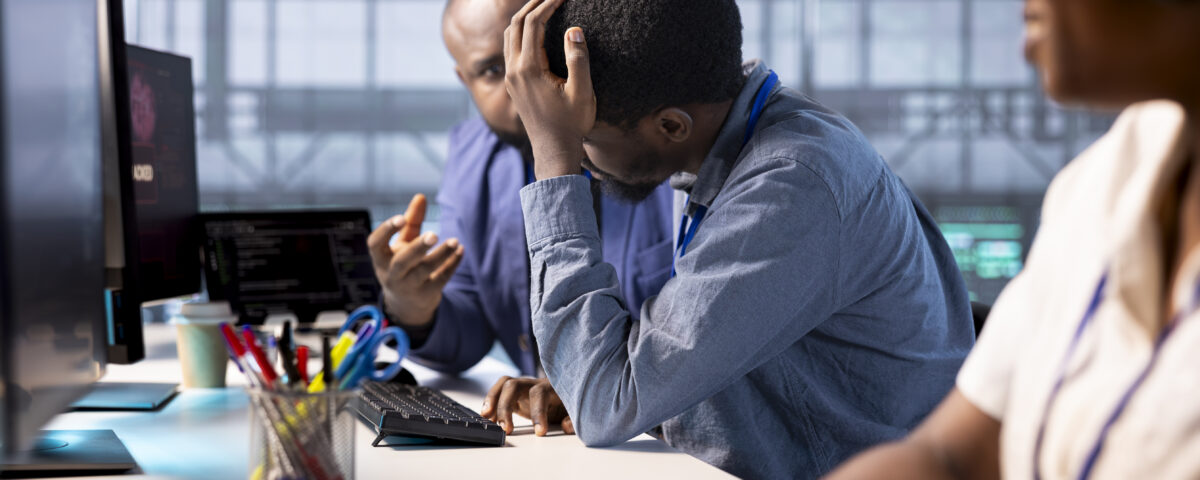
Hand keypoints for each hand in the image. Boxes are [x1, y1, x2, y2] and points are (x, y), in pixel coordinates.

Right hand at [367, 194, 464, 327]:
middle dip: (418, 248)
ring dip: (441, 255)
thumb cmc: (403, 263)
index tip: (400, 218)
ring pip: (425, 271)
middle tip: (434, 234)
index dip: (386, 231)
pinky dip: (452, 264)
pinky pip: (441, 279)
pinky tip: (461, 250)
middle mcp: (392, 274)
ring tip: (455, 241)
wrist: (407, 304)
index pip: (375, 244)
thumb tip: (421, 196)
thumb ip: (410, 221)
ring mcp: (409, 286)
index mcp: (381, 258)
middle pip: (403, 262)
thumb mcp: (403, 243)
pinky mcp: (426, 294)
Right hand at [481, 376, 574, 436]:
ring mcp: (523, 386)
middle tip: (505, 429)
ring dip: (492, 400)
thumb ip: (574, 418)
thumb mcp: (576, 411)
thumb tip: (568, 427)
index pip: (540, 394)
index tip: (540, 432)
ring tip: (486, 418)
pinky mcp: (515, 394)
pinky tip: (487, 418)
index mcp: (551, 386)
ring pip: (503, 385)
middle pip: (514, 385)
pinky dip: (491, 403)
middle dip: (506, 406)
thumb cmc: (570, 403)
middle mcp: (534, 383)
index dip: (538, 412)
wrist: (567, 393)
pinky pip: (499, 392)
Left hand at [503, 0, 594, 179]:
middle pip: (516, 24)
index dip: (548, 4)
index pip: (533, 24)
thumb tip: (574, 30)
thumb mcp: (582, 92)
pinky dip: (520, 31)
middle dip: (533, 4)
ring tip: (543, 5)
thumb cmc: (571, 125)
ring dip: (524, 16)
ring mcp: (510, 78)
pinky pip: (510, 48)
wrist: (553, 151)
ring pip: (509, 35)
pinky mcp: (512, 84)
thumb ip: (578, 59)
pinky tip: (534, 30)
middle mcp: (514, 70)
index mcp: (529, 69)